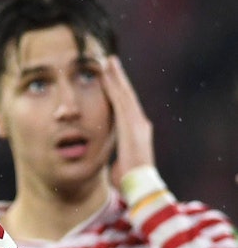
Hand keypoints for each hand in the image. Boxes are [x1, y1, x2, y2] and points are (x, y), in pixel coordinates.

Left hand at [100, 55, 154, 185]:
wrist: (140, 186)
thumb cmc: (129, 181)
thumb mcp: (120, 164)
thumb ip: (117, 156)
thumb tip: (112, 161)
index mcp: (135, 132)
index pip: (124, 107)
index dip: (117, 91)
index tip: (109, 77)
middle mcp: (139, 124)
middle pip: (125, 95)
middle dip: (117, 77)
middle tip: (108, 61)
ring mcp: (137, 122)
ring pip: (124, 93)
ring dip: (115, 76)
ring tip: (107, 60)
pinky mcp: (131, 123)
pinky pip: (120, 100)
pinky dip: (114, 85)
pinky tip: (106, 74)